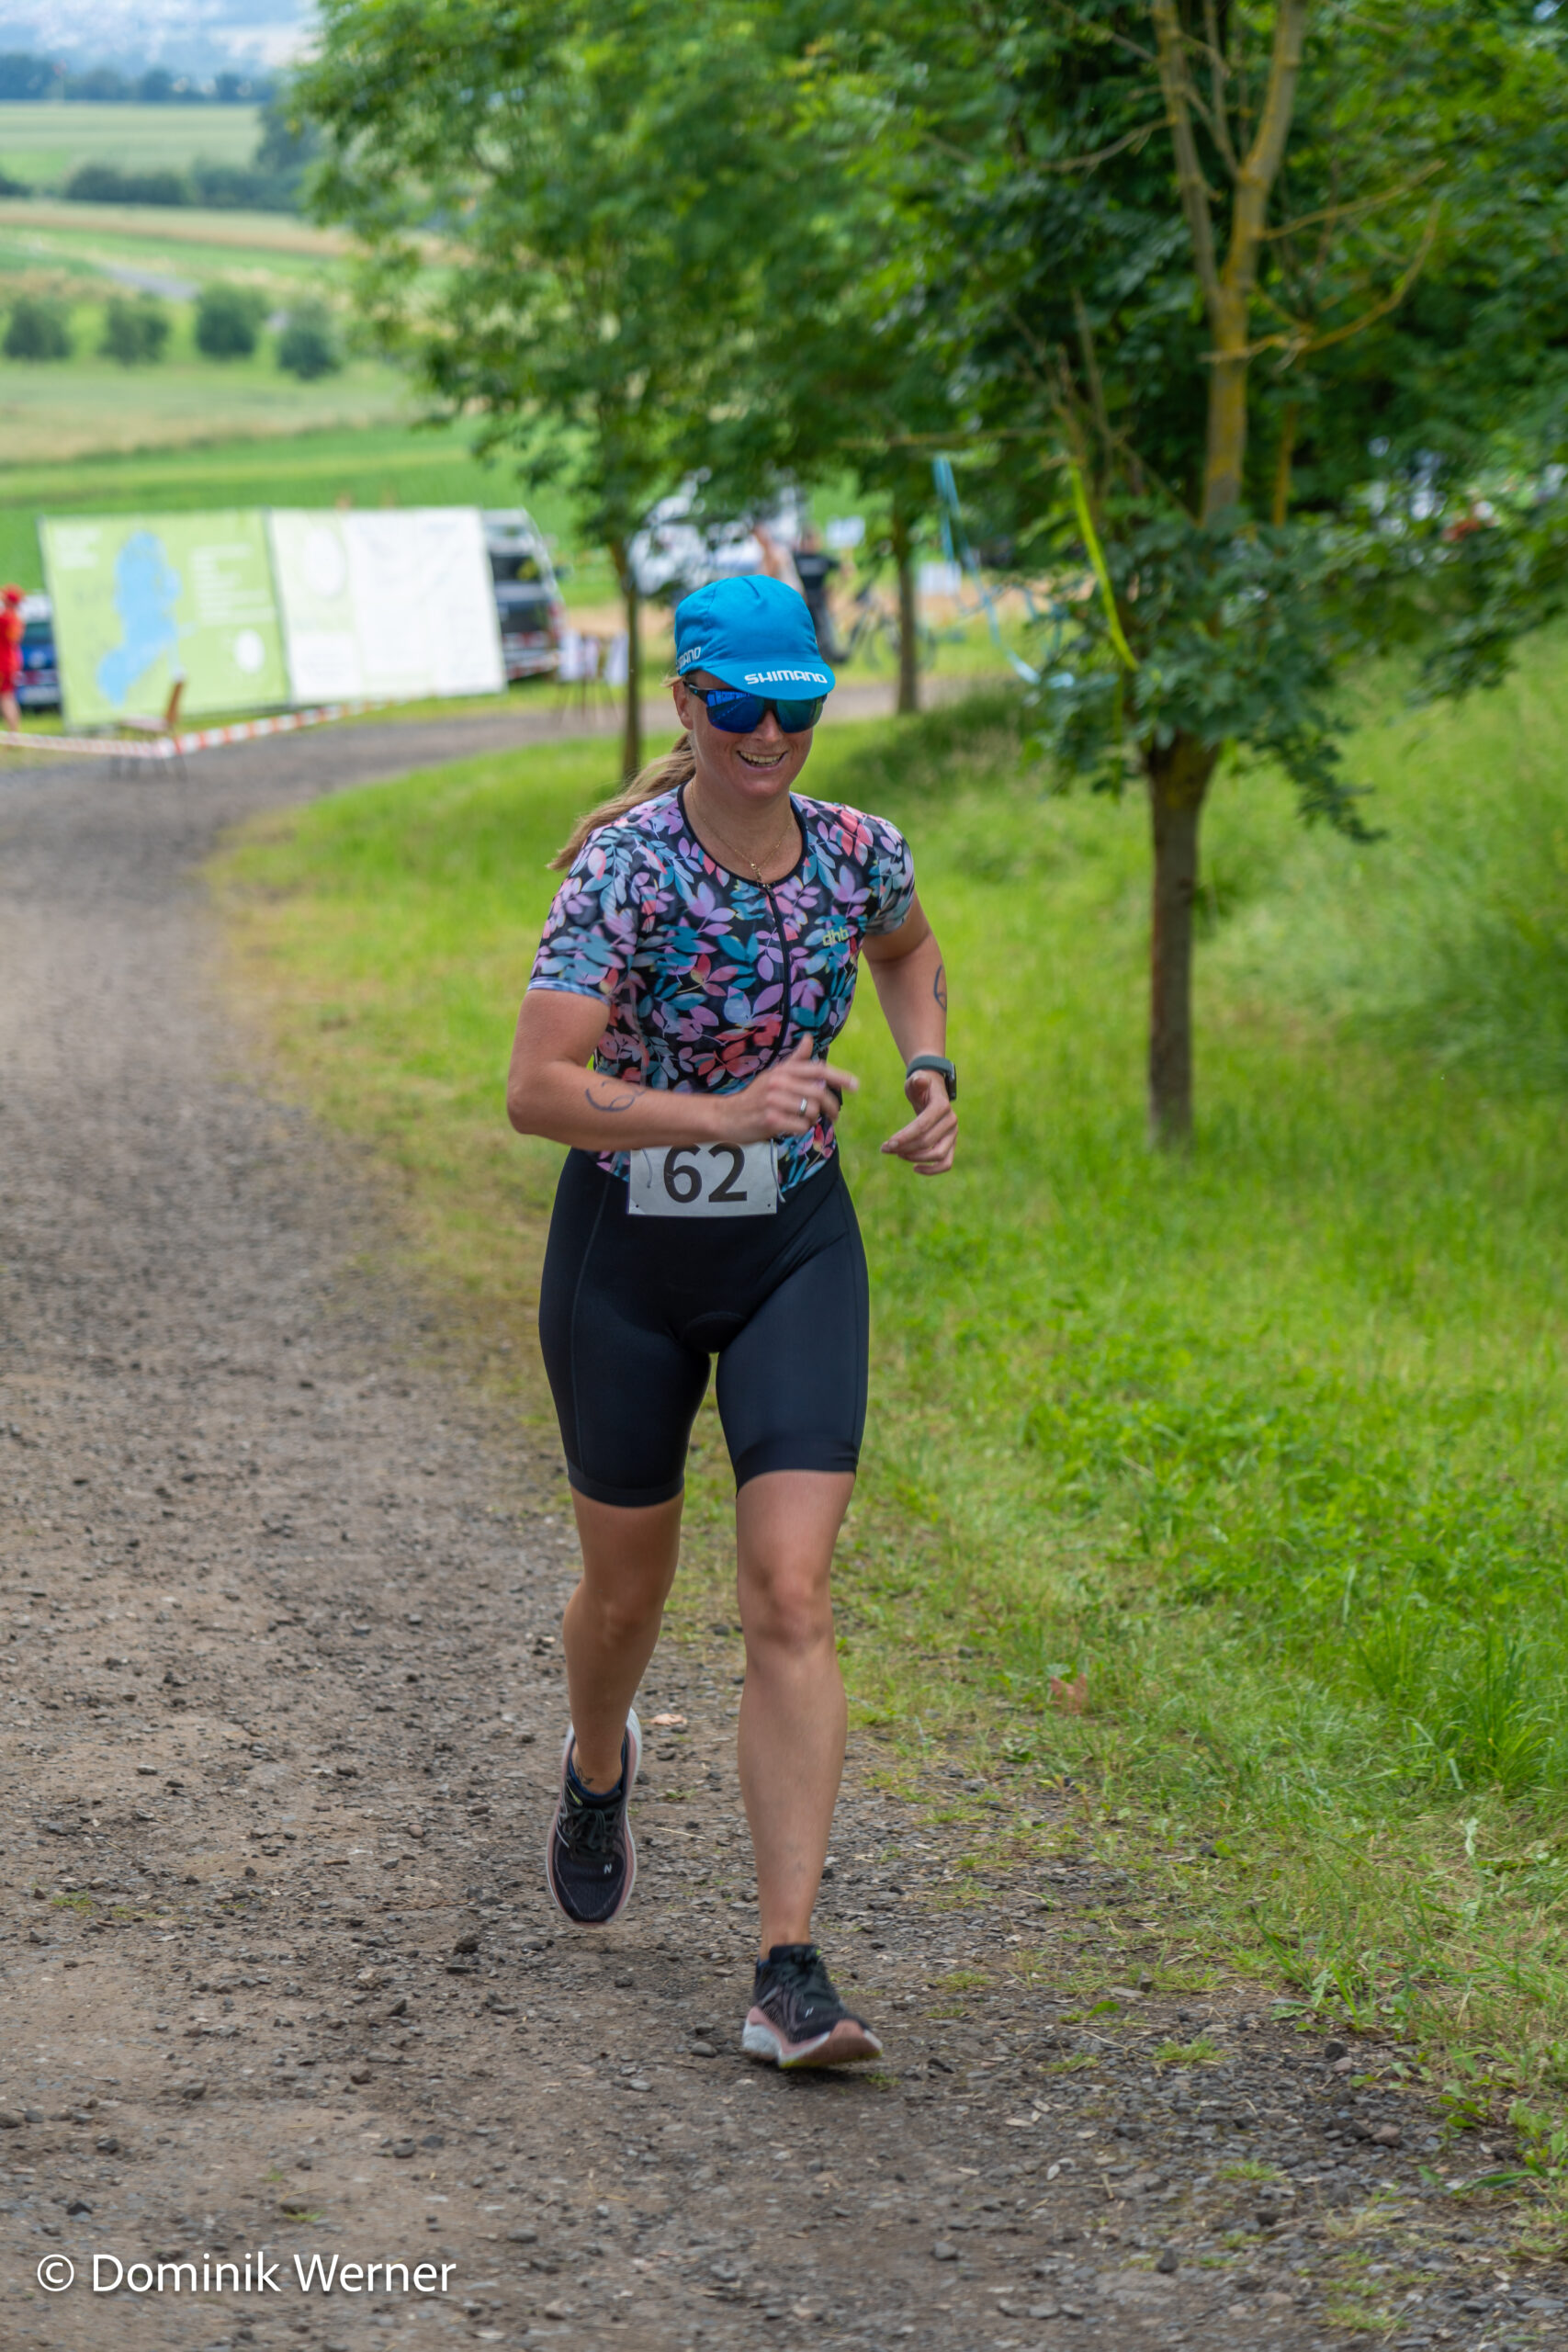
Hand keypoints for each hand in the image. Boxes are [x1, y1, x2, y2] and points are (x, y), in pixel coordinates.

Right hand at [722, 1035, 858, 1142]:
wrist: (727, 1116)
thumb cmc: (756, 1096)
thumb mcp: (774, 1075)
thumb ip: (795, 1060)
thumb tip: (808, 1039)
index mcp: (783, 1070)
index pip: (817, 1070)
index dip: (839, 1077)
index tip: (855, 1085)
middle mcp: (779, 1082)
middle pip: (819, 1093)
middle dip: (832, 1107)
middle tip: (834, 1116)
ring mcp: (774, 1101)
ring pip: (811, 1111)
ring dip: (813, 1120)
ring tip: (805, 1121)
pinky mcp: (771, 1120)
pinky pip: (801, 1127)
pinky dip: (802, 1130)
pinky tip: (793, 1128)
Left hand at [881, 1067, 956, 1174]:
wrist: (933, 1092)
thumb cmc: (920, 1086)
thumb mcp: (916, 1080)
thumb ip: (917, 1081)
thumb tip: (920, 1080)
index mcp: (942, 1106)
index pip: (922, 1126)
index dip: (904, 1137)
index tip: (887, 1144)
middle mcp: (951, 1121)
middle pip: (927, 1142)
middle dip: (904, 1147)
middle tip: (885, 1148)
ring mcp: (953, 1134)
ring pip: (938, 1155)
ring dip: (915, 1158)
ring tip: (897, 1154)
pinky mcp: (951, 1144)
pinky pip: (946, 1163)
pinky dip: (932, 1170)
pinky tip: (914, 1169)